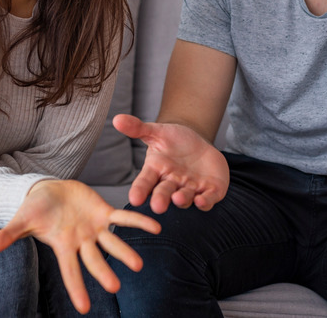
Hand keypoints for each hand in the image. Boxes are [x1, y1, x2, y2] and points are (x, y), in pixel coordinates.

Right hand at [0, 180, 159, 314]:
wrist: (49, 190)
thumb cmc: (34, 209)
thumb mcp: (21, 220)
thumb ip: (9, 235)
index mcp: (63, 246)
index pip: (70, 271)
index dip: (77, 288)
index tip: (85, 308)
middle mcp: (81, 242)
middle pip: (94, 260)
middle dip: (103, 273)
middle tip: (115, 287)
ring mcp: (95, 228)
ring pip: (112, 243)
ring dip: (125, 253)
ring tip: (139, 265)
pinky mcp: (104, 212)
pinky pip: (124, 218)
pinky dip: (139, 222)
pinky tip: (156, 228)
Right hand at [113, 114, 228, 213]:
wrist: (198, 144)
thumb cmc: (174, 141)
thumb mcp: (157, 132)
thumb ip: (138, 128)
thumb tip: (117, 119)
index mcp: (156, 171)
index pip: (145, 182)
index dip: (139, 191)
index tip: (134, 199)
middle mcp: (171, 183)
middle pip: (164, 193)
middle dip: (161, 199)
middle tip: (157, 206)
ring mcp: (190, 189)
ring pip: (184, 198)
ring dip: (182, 200)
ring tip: (177, 198)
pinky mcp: (209, 191)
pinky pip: (207, 199)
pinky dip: (205, 202)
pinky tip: (201, 201)